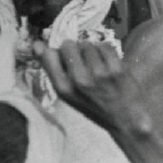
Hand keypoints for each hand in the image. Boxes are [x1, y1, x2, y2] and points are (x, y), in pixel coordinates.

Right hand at [38, 39, 152, 137]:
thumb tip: (36, 44)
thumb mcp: (69, 94)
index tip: (65, 55)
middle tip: (83, 61)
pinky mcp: (116, 69)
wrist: (125, 118)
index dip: (57, 52)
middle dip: (75, 48)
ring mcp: (98, 74)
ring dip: (92, 49)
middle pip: (69, 45)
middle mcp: (78, 80)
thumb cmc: (94, 106)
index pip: (49, 55)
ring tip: (97, 64)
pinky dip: (107, 50)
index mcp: (62, 88)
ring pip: (89, 44)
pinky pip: (106, 46)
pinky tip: (108, 63)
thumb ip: (54, 70)